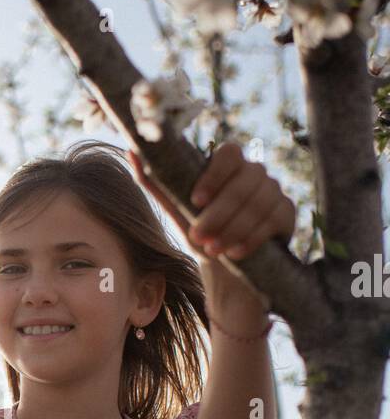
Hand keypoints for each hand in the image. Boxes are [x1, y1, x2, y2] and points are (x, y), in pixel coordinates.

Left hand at [128, 144, 295, 261]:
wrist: (225, 267)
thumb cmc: (200, 232)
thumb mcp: (176, 209)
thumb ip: (155, 181)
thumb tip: (131, 151)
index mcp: (229, 165)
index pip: (229, 153)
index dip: (215, 174)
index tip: (195, 200)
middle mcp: (255, 173)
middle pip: (246, 181)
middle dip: (220, 212)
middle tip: (199, 237)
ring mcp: (275, 191)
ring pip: (261, 202)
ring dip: (234, 228)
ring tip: (214, 249)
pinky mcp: (287, 214)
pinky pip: (275, 219)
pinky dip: (252, 238)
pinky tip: (235, 253)